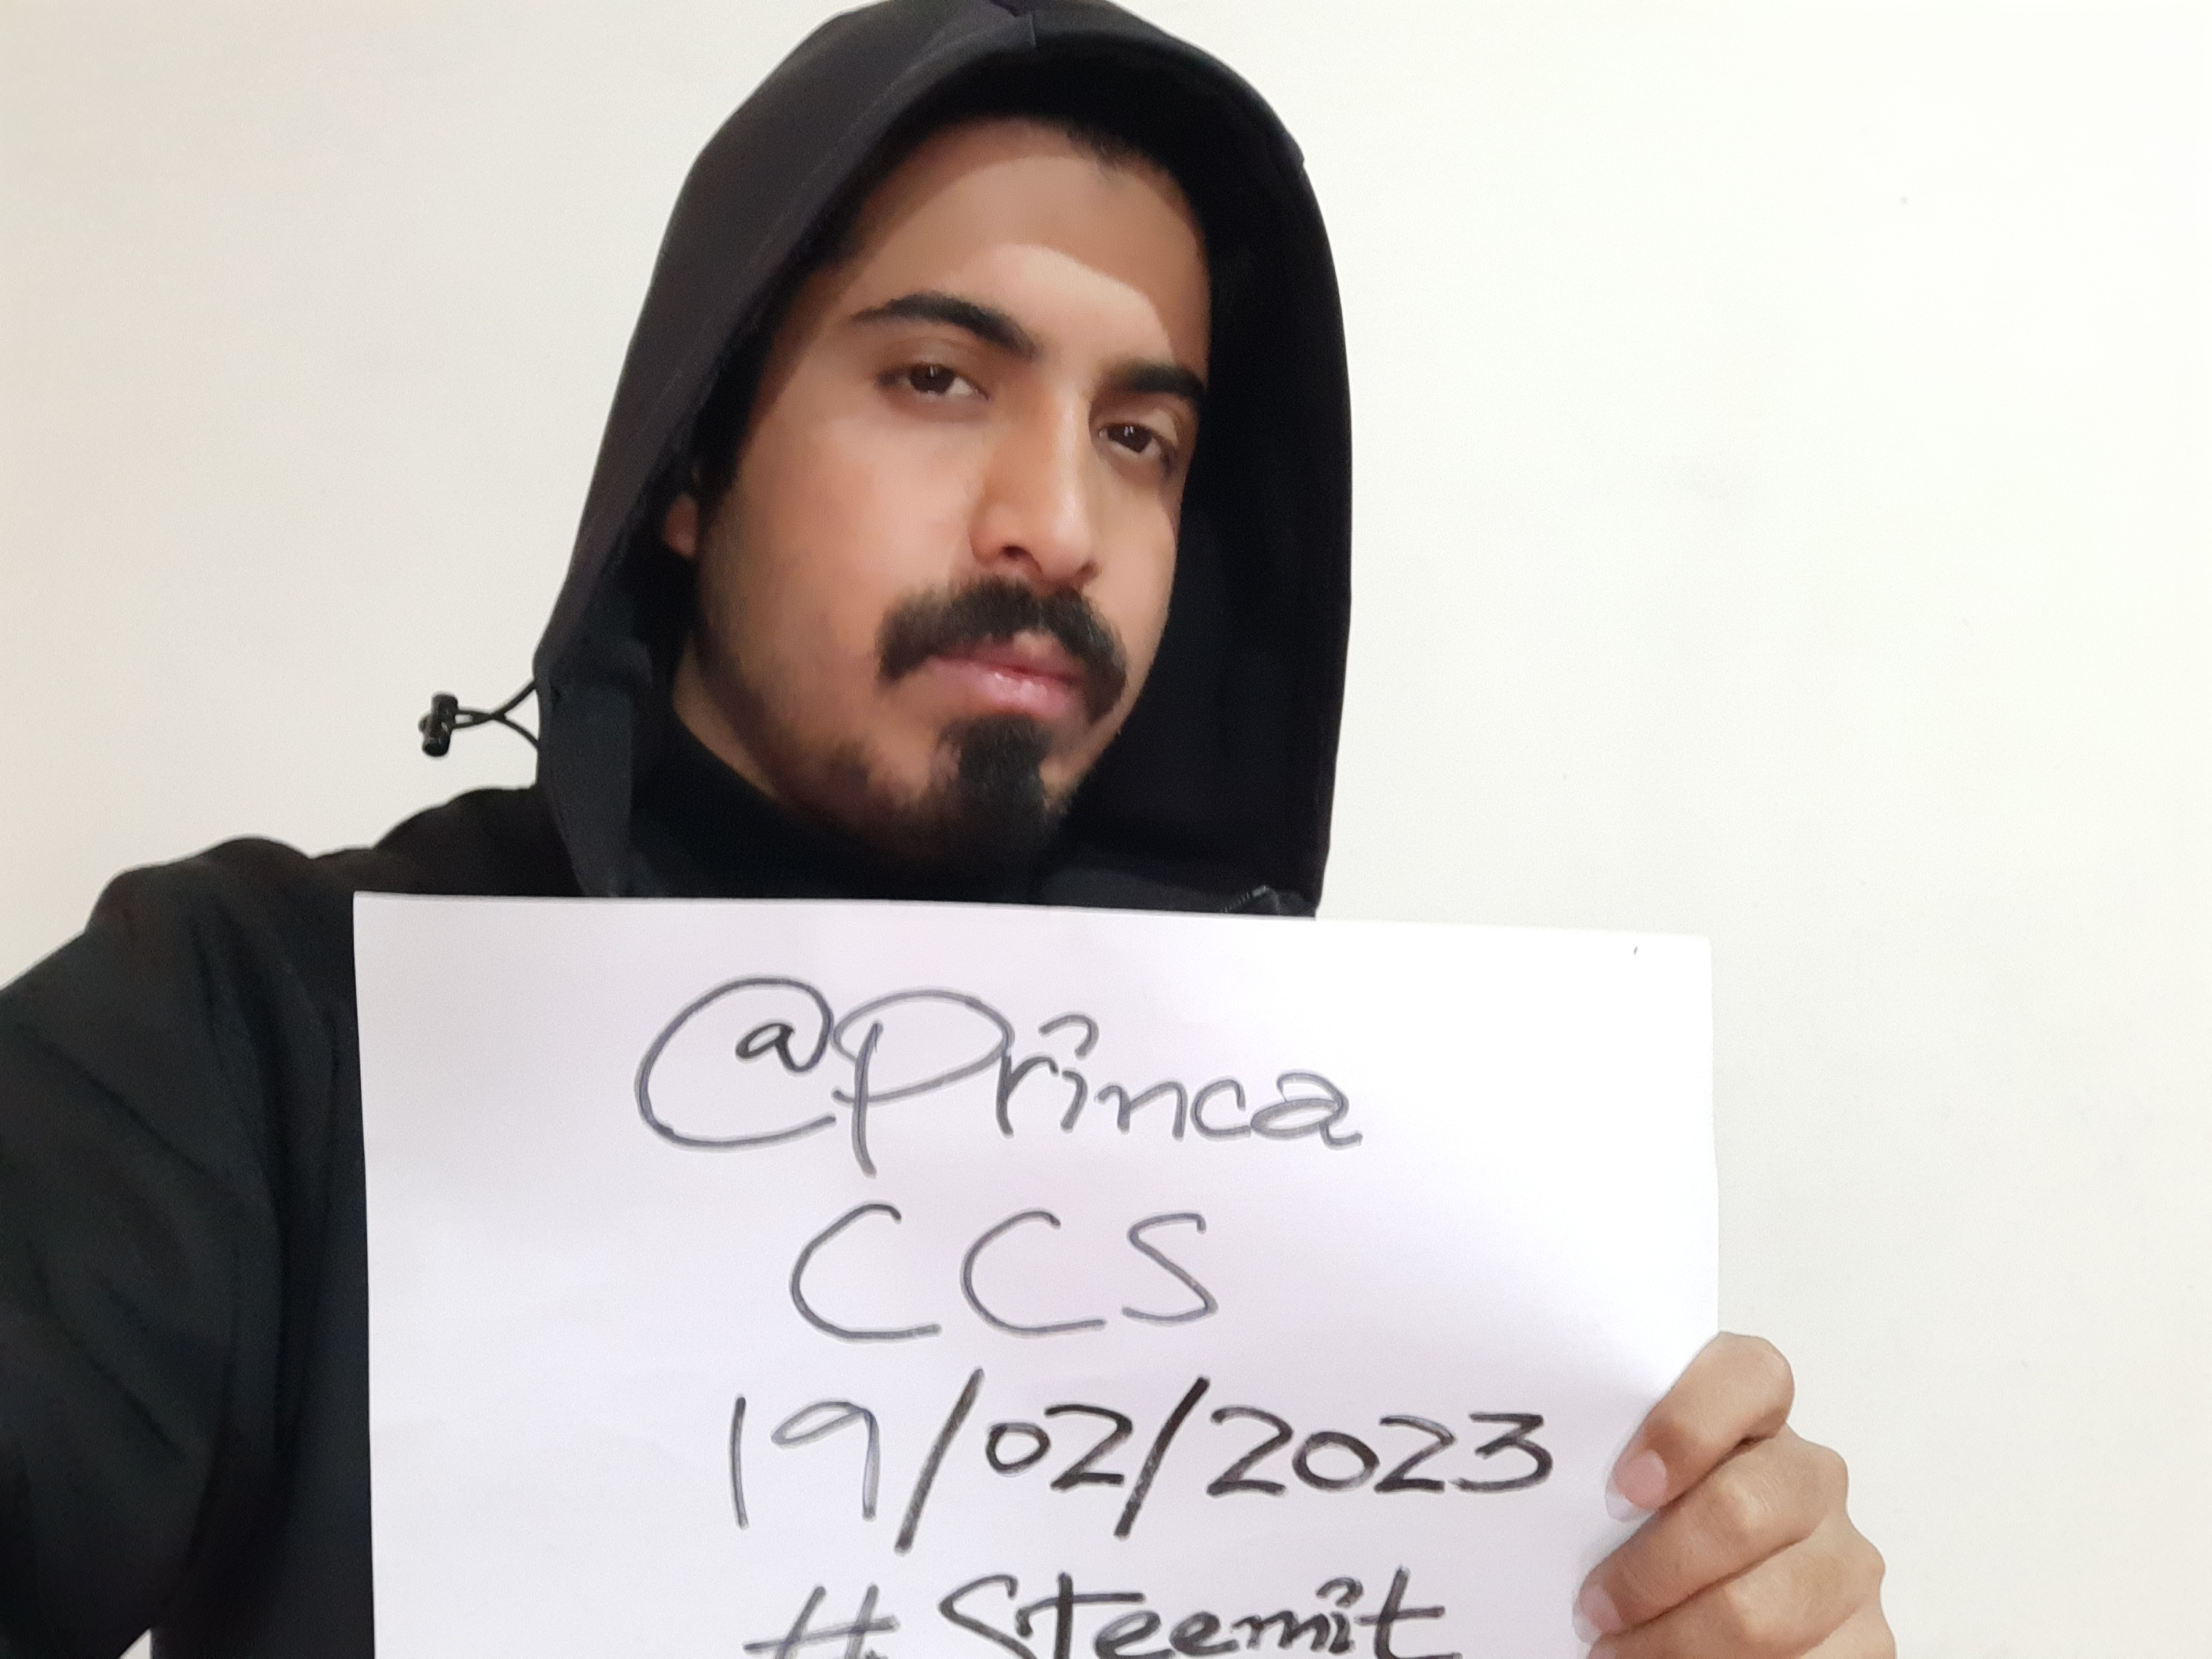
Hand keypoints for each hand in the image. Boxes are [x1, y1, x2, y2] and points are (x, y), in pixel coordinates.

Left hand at [1573, 1334, 1890, 1656]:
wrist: (1720, 1589)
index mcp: (1756, 1417)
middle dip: (1654, 1570)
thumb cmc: (1654, 1534)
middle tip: (1595, 1607)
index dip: (1686, 1426)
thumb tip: (1546, 1491)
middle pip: (1743, 1508)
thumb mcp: (1634, 1489)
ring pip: (1763, 1607)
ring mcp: (1846, 1557)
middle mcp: (1811, 1478)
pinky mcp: (1866, 1636)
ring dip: (1676, 1642)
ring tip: (1617, 1653)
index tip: (1623, 1490)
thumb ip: (1618, 1469)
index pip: (1748, 1375)